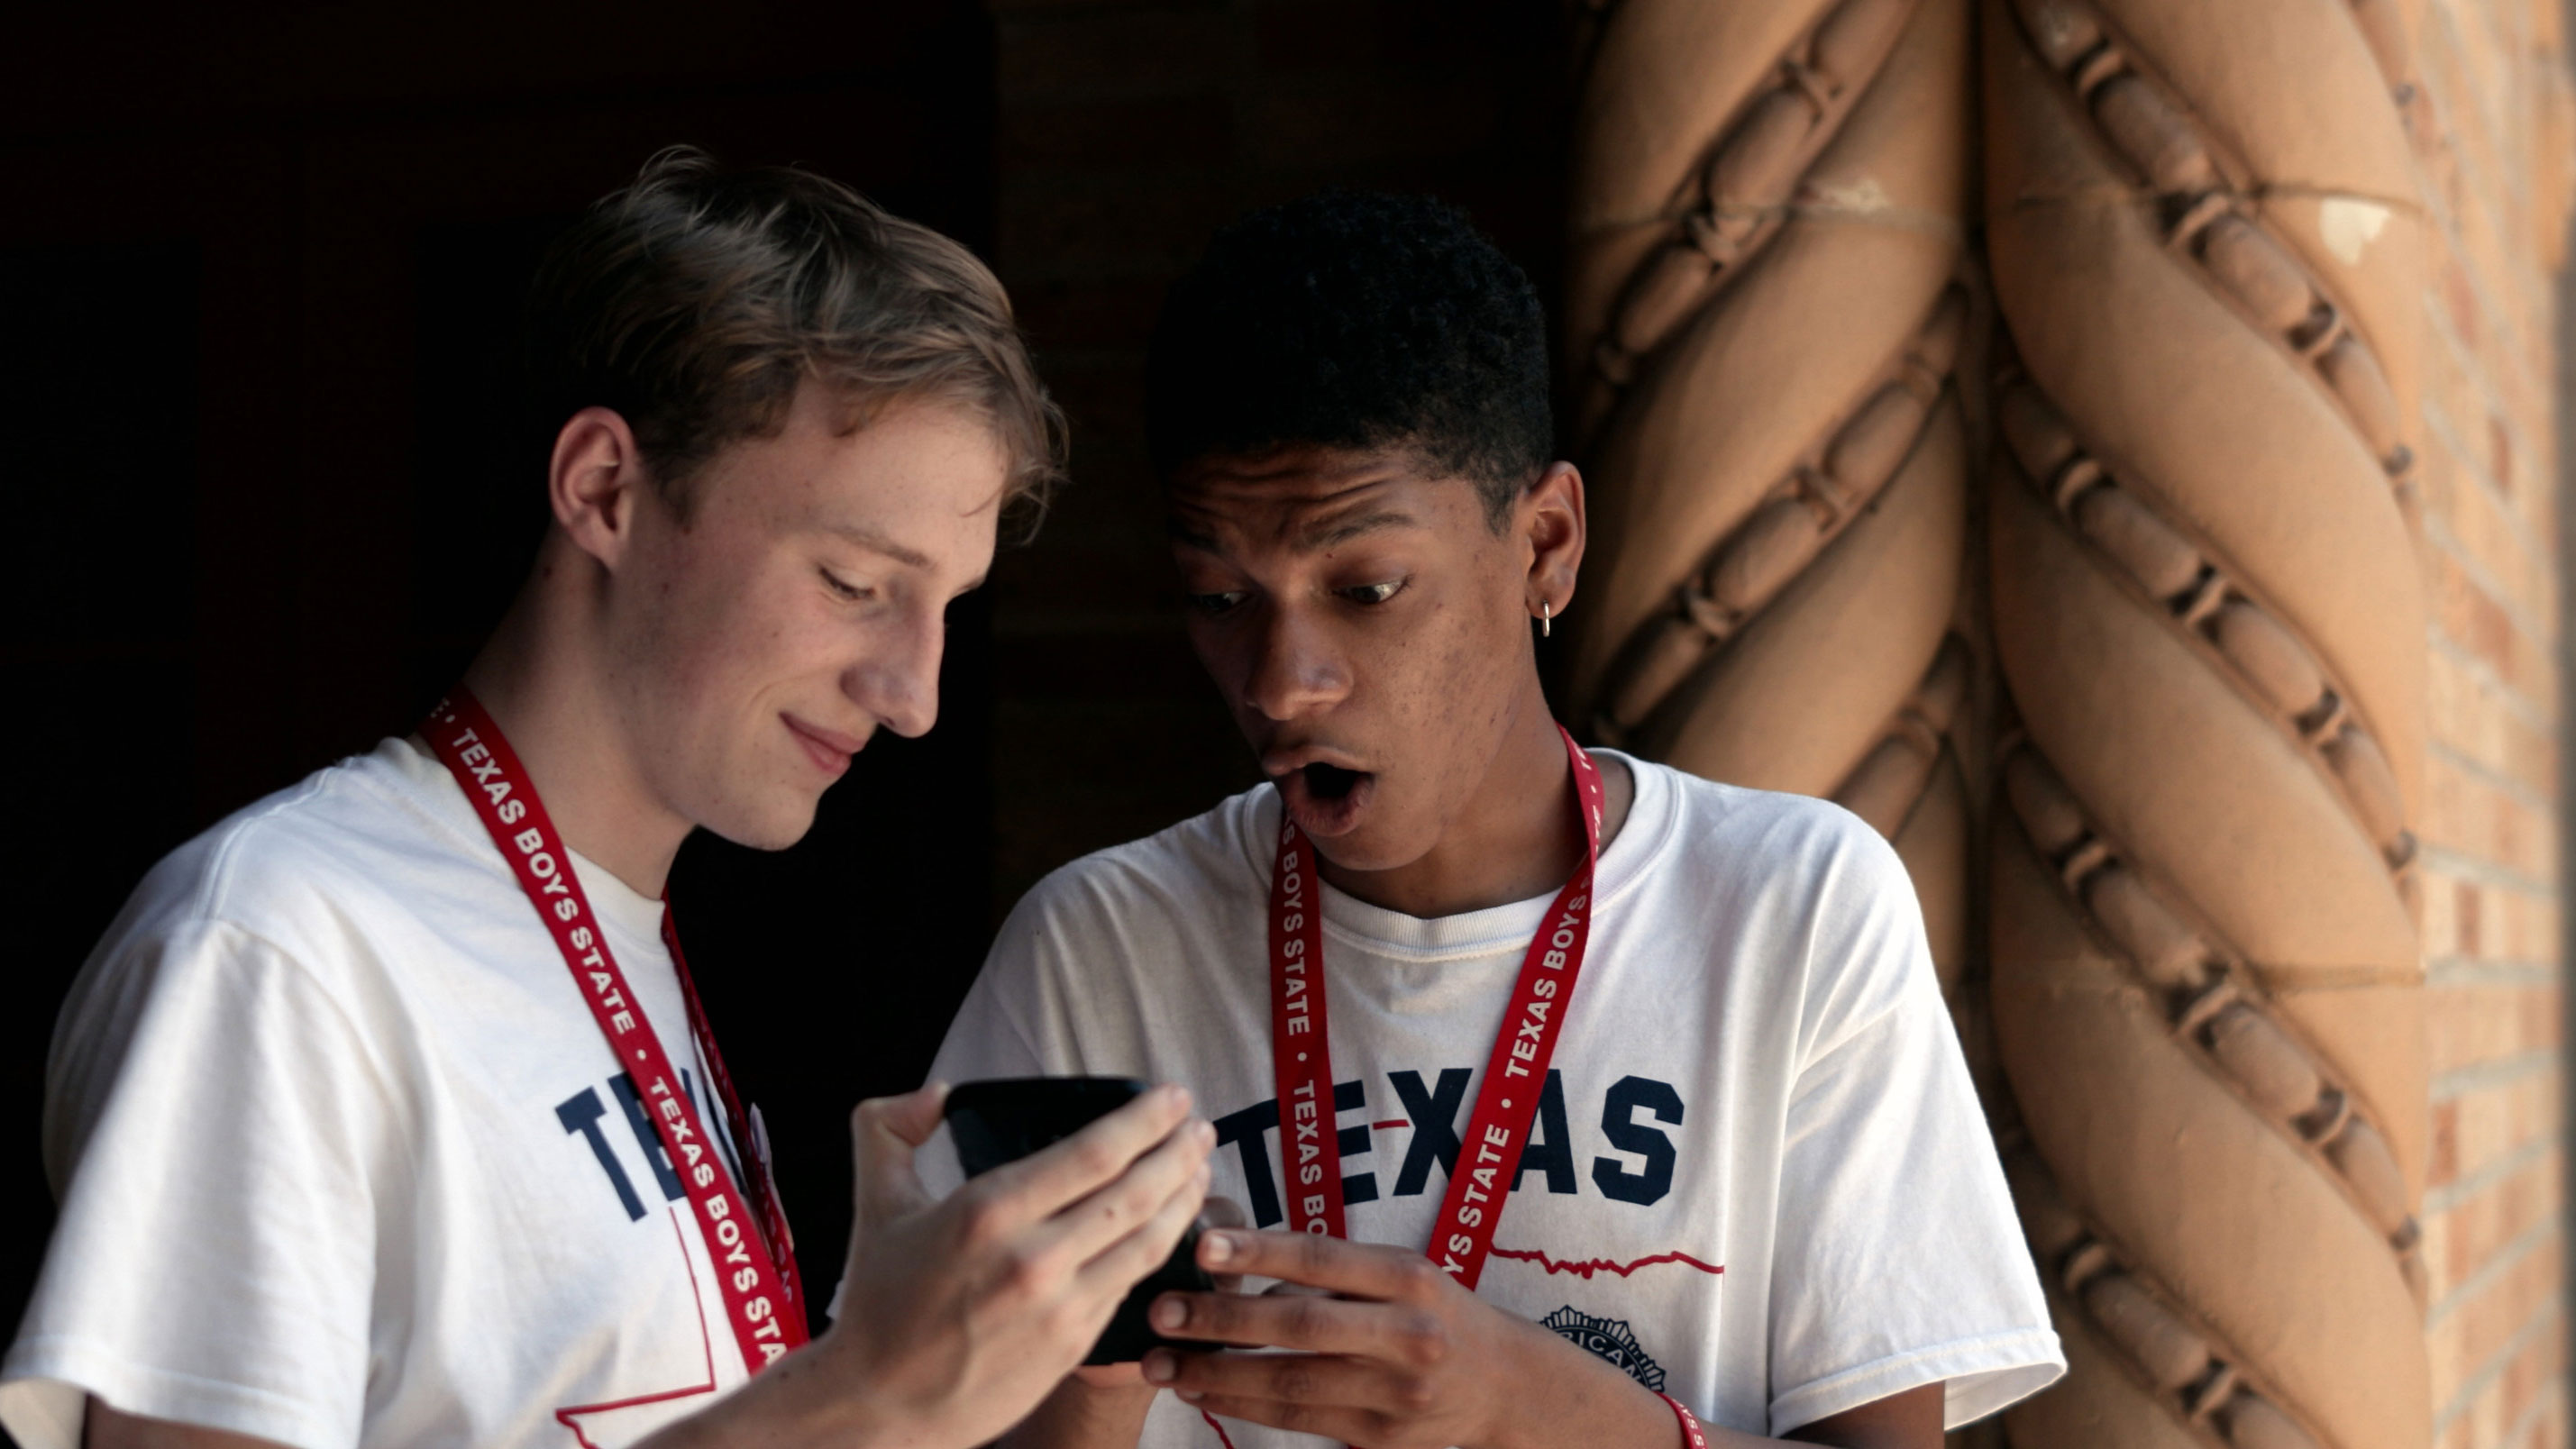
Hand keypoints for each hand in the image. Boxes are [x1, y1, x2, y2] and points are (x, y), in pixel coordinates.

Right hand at [786, 1082, 1214, 1448]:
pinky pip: (1132, 1282)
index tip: (1172, 1097)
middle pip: (1137, 1191)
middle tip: (1200, 1126)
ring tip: (1200, 1167)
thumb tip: (937, 1092)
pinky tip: (1171, 1225)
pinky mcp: (1075, 1344)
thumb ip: (890, 1129)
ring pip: (1149, 1240)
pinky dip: (1162, 1247)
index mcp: (987, 1213)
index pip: (1094, 1151)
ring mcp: (1060, 1306)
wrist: (882, 1405)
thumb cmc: (880, 1303)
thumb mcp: (875, 1202)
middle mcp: (1032, 1259)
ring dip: (1185, 1197)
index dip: (1146, 1118)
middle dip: (1180, 1151)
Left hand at [1137, 1229, 1672, 1448]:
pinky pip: (1300, 1420)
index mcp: (1410, 1277)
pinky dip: (1245, 1405)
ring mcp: (1395, 1394)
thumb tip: (1236, 1261)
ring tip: (1161, 1362)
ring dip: (1217, 1373)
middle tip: (1161, 1311)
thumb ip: (1329, 1270)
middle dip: (1223, 1320)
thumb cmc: (1436, 1313)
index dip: (1261, 1251)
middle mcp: (1407, 1334)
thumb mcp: (1401, 1274)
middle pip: (1301, 1327)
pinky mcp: (1381, 1439)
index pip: (1325, 1258)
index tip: (1202, 1246)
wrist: (1508, 1389)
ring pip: (1292, 1384)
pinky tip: (1203, 1391)